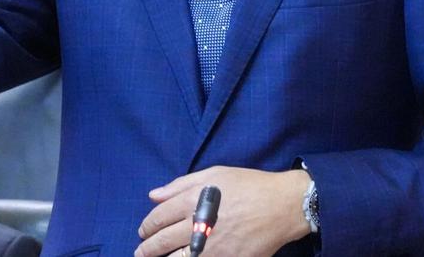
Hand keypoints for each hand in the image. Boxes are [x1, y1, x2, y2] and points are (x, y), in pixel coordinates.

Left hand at [135, 167, 311, 256]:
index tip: (143, 230)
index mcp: (193, 199)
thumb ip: (180, 184)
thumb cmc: (248, 185)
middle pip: (162, 241)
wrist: (282, 206)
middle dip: (147, 248)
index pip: (159, 216)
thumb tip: (153, 195)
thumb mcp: (214, 174)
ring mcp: (213, 247)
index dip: (147, 225)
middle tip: (141, 251)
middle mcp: (199, 224)